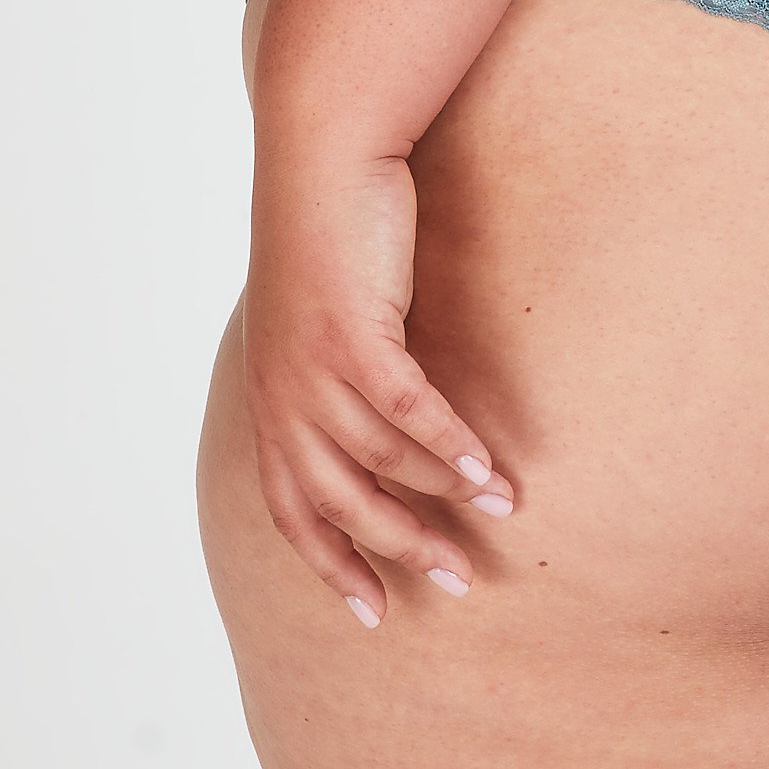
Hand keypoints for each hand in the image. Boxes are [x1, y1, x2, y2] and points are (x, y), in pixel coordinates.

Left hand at [243, 145, 515, 626]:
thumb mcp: (313, 312)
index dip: (330, 565)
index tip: (371, 614)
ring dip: (444, 493)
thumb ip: (329, 368)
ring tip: (500, 509)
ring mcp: (313, 367)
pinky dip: (449, 445)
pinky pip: (408, 411)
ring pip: (380, 462)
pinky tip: (488, 466)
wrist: (318, 154)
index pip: (291, 510)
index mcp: (269, 398)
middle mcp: (282, 395)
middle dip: (399, 549)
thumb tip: (365, 411)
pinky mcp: (352, 334)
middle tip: (456, 581)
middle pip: (338, 503)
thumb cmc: (325, 228)